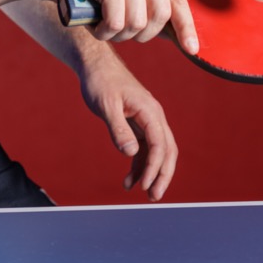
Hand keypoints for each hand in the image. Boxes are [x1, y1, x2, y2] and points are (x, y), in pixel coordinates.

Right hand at [45, 0, 197, 53]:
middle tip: (117, 31)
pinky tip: (93, 23)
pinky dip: (103, 31)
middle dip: (140, 35)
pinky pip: (116, 22)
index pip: (178, 0)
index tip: (192, 50)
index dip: (186, 27)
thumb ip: (147, 7)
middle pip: (159, 16)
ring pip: (137, 23)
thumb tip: (177, 35)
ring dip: (116, 35)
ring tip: (101, 23)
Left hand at [79, 52, 177, 201]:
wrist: (96, 66)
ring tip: (143, 193)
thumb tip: (131, 153)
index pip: (159, 144)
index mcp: (149, 110)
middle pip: (167, 150)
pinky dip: (140, 165)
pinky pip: (145, 148)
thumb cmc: (100, 82)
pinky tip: (129, 179)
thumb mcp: (106, 105)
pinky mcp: (138, 125)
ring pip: (157, 151)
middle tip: (154, 197)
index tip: (144, 186)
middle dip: (162, 175)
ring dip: (152, 173)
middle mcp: (153, 116)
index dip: (154, 167)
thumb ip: (118, 129)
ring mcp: (147, 121)